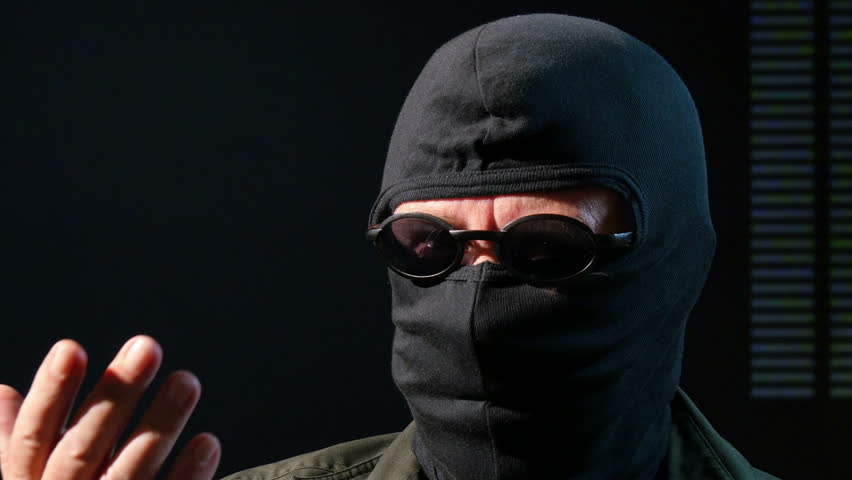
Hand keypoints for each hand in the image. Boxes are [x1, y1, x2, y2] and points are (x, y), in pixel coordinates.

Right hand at [0, 335, 220, 479]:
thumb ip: (13, 442)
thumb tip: (4, 394)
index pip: (33, 435)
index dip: (51, 393)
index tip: (71, 348)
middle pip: (84, 448)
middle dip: (114, 396)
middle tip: (148, 346)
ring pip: (129, 473)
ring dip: (160, 426)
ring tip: (187, 380)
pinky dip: (187, 476)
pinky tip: (208, 442)